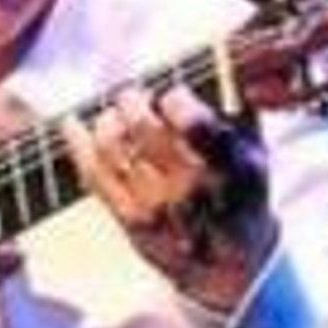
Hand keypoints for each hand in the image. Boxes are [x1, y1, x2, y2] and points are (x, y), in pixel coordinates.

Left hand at [65, 86, 275, 311]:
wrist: (227, 266)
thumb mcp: (255, 154)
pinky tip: (73, 125)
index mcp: (228, 168)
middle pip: (143, 129)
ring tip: (113, 115)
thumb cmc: (240, 195)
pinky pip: (94, 176)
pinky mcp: (130, 222)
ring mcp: (157, 207)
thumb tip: (219, 61)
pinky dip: (78, 144)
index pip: (193, 124)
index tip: (172, 96)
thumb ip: (238, 109)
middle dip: (132, 101)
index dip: (175, 100)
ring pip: (113, 148)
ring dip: (106, 120)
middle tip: (133, 97)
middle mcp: (191, 189)